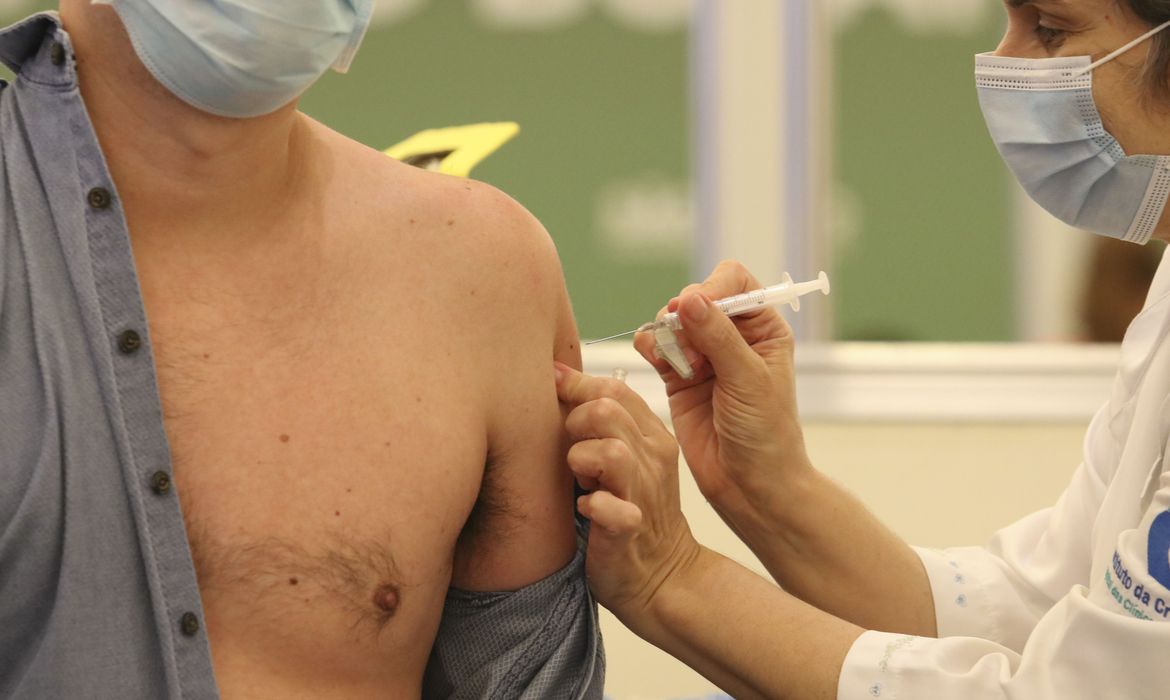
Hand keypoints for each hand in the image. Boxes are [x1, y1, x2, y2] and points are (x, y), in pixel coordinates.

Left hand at [553, 362, 700, 623]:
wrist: (663, 575)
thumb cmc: (632, 510)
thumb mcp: (627, 457)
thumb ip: (602, 420)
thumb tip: (558, 373)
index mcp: (651, 437)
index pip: (615, 389)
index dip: (577, 385)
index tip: (552, 394)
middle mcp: (651, 459)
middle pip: (607, 411)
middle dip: (574, 423)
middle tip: (569, 449)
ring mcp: (643, 494)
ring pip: (611, 452)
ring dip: (582, 461)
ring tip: (579, 479)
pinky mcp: (630, 530)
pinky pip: (611, 509)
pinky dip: (592, 505)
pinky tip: (584, 509)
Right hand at [634, 260, 811, 515]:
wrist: (749, 486)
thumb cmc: (766, 436)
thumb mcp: (749, 381)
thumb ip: (719, 338)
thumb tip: (691, 299)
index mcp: (763, 329)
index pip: (733, 282)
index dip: (712, 288)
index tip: (697, 309)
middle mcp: (732, 337)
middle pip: (696, 297)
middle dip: (686, 317)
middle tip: (692, 353)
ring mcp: (703, 356)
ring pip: (671, 321)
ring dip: (668, 334)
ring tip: (683, 365)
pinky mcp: (678, 377)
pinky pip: (655, 346)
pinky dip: (650, 347)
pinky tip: (658, 362)